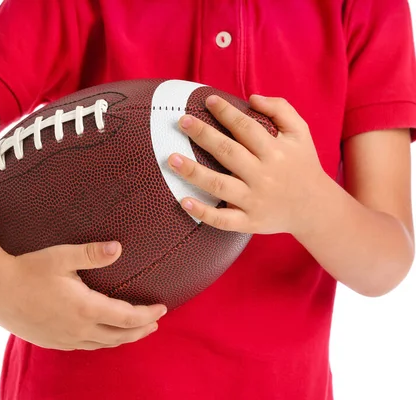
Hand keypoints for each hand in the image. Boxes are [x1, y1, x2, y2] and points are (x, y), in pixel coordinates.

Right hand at [0, 241, 166, 350]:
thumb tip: (119, 248)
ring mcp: (64, 339)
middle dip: (140, 330)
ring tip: (132, 332)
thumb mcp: (61, 256)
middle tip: (154, 324)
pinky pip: (84, 346)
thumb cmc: (27, 269)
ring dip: (121, 338)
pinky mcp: (51, 341)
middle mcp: (78, 329)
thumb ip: (92, 253)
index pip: (127, 317)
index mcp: (86, 308)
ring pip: (102, 344)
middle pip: (119, 336)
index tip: (162, 309)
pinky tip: (99, 335)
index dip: (147, 314)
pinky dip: (100, 342)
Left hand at [168, 94, 327, 235]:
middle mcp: (263, 175)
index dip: (226, 112)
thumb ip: (281, 109)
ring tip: (171, 159)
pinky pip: (222, 219)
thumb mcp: (301, 132)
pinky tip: (183, 201)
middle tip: (182, 121)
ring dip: (193, 172)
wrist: (315, 208)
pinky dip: (203, 212)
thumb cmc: (303, 165)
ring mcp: (254, 200)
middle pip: (228, 153)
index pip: (246, 128)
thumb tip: (252, 98)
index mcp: (275, 151)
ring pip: (220, 185)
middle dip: (204, 135)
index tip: (208, 101)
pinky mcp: (249, 221)